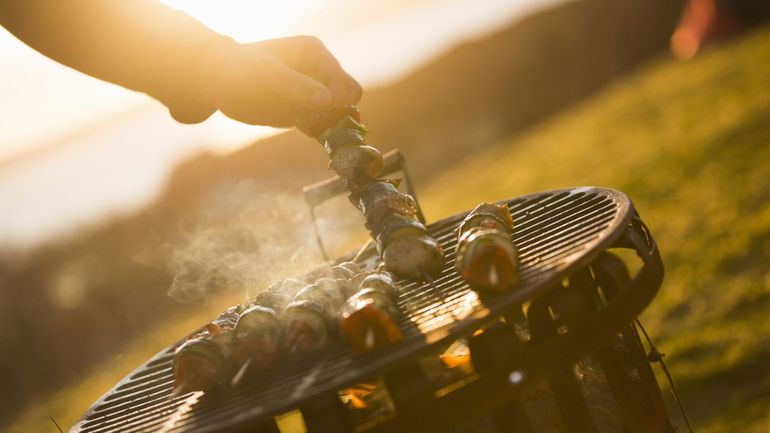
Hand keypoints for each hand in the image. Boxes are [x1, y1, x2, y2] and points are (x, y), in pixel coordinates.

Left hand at [179, 35, 361, 130]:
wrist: (218, 82)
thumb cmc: (239, 70)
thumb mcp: (266, 74)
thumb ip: (296, 86)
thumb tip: (328, 100)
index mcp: (316, 55)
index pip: (344, 82)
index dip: (338, 100)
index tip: (322, 109)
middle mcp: (319, 73)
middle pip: (347, 100)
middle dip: (337, 115)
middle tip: (314, 120)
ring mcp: (313, 94)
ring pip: (337, 116)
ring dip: (327, 126)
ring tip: (303, 122)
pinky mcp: (304, 111)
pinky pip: (322, 126)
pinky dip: (317, 132)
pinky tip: (301, 127)